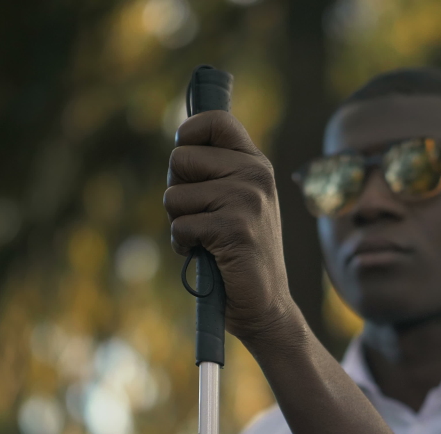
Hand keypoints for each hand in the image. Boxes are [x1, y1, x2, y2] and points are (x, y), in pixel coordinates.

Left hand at [164, 110, 297, 340]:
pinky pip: (179, 226)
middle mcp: (255, 175)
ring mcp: (248, 200)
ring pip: (174, 196)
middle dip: (177, 190)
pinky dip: (183, 245)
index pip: (216, 121)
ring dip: (179, 223)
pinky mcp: (235, 228)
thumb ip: (216, 172)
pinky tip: (208, 255)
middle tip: (202, 216)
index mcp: (256, 164)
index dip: (188, 133)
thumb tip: (179, 145)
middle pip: (180, 158)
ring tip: (208, 239)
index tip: (186, 159)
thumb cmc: (239, 252)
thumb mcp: (235, 201)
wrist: (266, 304)